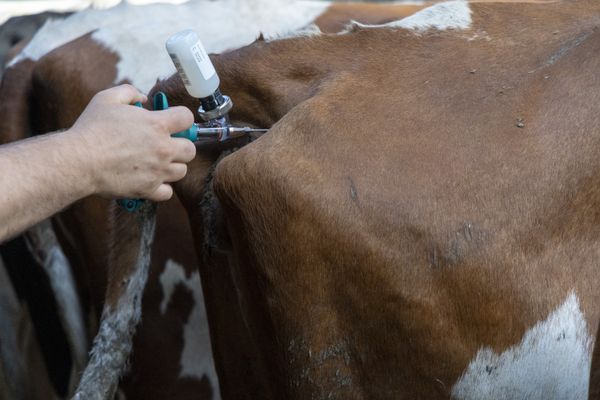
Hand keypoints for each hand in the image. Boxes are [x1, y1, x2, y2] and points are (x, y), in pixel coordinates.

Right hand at [67, 84, 195, 200]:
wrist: (78, 160)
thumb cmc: (91, 129)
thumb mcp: (107, 99)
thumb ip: (130, 93)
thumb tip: (144, 99)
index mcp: (156, 124)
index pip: (187, 118)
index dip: (182, 118)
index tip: (174, 122)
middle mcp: (163, 148)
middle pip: (190, 149)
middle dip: (181, 146)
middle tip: (166, 145)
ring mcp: (158, 171)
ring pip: (182, 171)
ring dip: (172, 167)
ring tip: (156, 163)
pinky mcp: (149, 189)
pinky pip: (168, 193)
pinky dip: (161, 188)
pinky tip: (150, 180)